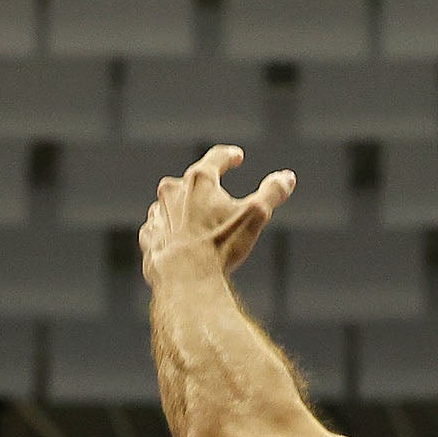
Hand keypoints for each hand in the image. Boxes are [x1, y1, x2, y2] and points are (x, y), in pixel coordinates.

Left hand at [139, 145, 294, 284]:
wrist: (184, 280)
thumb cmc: (221, 245)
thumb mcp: (256, 215)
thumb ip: (272, 192)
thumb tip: (287, 177)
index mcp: (199, 181)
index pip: (216, 158)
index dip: (229, 156)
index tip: (236, 157)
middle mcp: (173, 192)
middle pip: (190, 180)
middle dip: (203, 184)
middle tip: (214, 190)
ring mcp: (158, 215)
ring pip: (170, 203)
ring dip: (183, 207)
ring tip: (195, 218)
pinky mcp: (149, 238)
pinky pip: (157, 227)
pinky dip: (167, 229)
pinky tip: (174, 237)